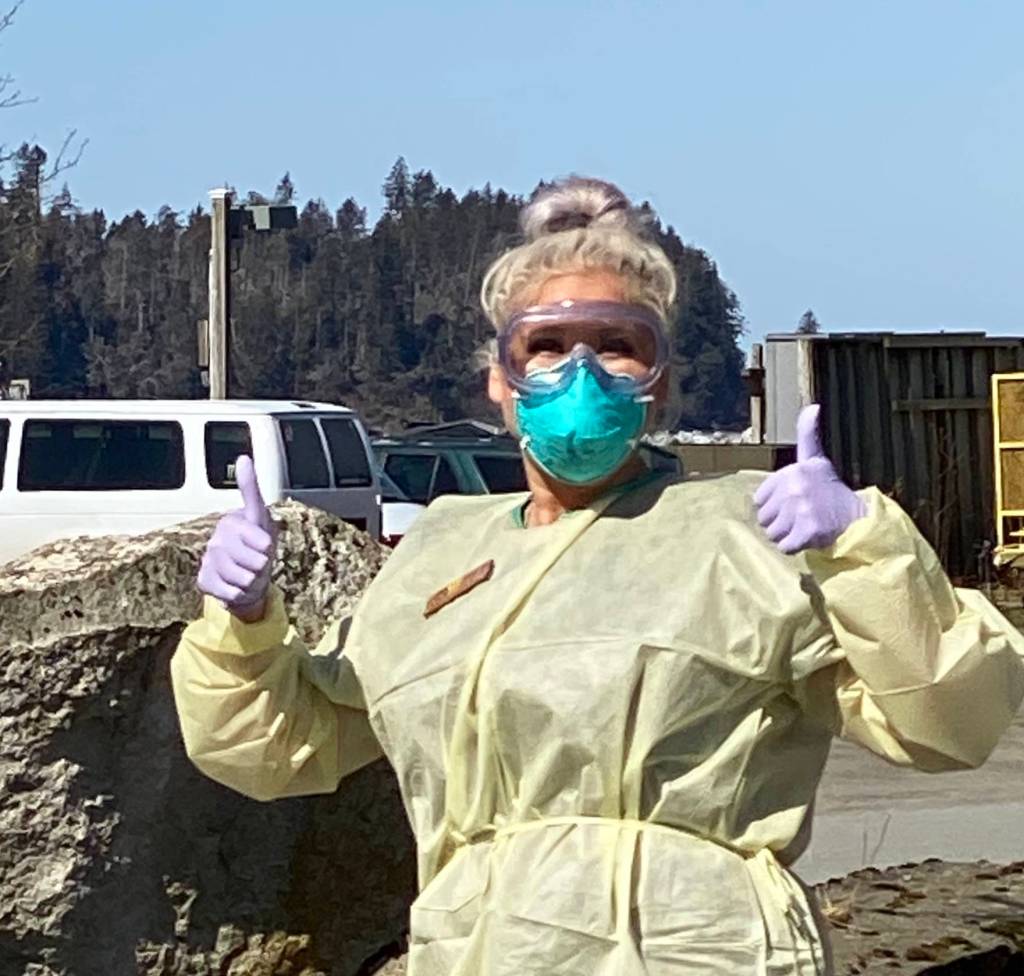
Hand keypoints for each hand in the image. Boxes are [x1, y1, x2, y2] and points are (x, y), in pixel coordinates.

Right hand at [197, 455, 277, 617]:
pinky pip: (229, 592)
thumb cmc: (259, 546)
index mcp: (232, 521)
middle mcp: (217, 538)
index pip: (251, 534)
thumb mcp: (262, 518)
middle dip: (261, 565)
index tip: (266, 546)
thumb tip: (242, 457)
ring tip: (250, 574)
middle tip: (260, 562)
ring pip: (240, 577)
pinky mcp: (204, 580)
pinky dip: (240, 593)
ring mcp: (209, 560)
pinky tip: (237, 585)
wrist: (249, 579)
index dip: (263, 545)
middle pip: (251, 559)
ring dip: (252, 580)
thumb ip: (252, 490)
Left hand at [753, 404, 866, 554]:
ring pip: (772, 534)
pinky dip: (795, 547)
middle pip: (764, 518)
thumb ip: (808, 434)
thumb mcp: (816, 459)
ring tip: (805, 525)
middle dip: (780, 521)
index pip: (760, 499)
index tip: (795, 501)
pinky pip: (784, 547)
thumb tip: (813, 406)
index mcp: (792, 471)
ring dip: (786, 535)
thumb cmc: (831, 490)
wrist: (857, 518)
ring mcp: (802, 510)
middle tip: (802, 515)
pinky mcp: (808, 531)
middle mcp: (795, 487)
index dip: (776, 504)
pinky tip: (809, 537)